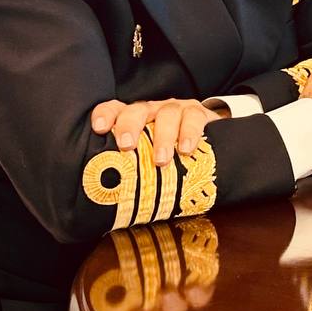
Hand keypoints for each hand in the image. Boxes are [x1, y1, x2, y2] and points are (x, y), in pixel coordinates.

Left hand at [90, 98, 225, 163]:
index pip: (115, 110)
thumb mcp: (147, 156)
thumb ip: (132, 168)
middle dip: (130, 126)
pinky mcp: (199, 113)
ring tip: (161, 160)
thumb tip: (112, 200)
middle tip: (126, 145)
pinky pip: (193, 118)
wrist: (211, 139)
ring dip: (162, 137)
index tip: (100, 128)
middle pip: (137, 110)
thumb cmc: (170, 153)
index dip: (106, 115)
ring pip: (167, 114)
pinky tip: (186, 149)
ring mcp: (176, 110)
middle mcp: (153, 111)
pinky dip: (189, 133)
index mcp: (135, 119)